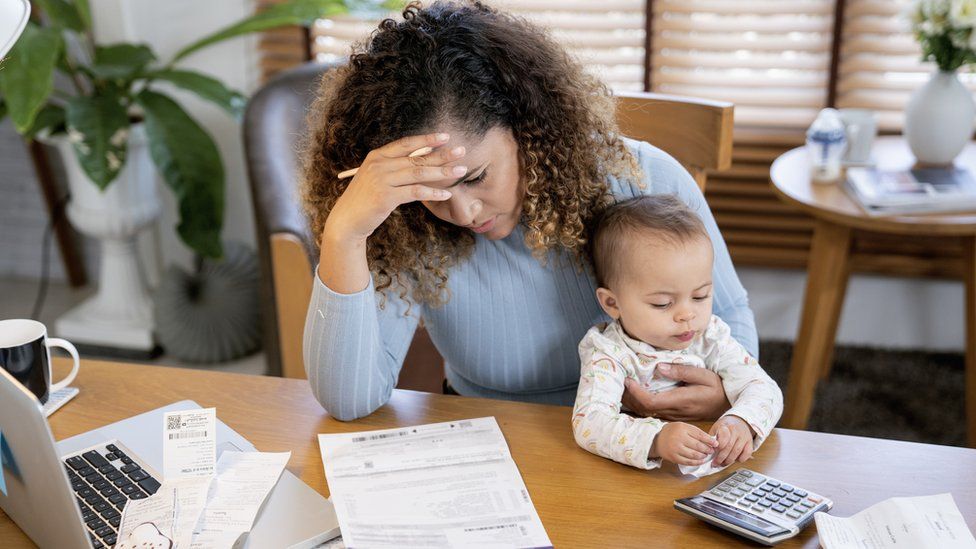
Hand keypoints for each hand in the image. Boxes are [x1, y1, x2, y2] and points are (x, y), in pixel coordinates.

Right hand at [323, 132, 465, 243]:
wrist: (347, 220)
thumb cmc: (365, 199)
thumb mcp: (377, 178)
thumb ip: (394, 168)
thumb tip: (423, 159)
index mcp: (377, 156)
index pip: (406, 143)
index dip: (427, 139)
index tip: (446, 136)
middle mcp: (379, 164)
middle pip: (417, 158)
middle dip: (442, 154)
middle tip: (461, 151)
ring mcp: (381, 180)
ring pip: (419, 173)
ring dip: (442, 172)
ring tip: (460, 171)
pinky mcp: (386, 197)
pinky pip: (416, 192)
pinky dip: (433, 193)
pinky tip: (446, 193)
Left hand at [622, 364, 730, 421]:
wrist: (727, 405)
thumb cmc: (716, 388)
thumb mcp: (704, 375)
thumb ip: (682, 371)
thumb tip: (660, 367)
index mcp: (680, 401)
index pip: (651, 402)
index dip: (636, 393)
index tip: (627, 380)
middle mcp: (674, 412)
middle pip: (644, 409)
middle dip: (629, 397)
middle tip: (619, 381)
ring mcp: (673, 417)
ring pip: (646, 413)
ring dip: (632, 401)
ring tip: (623, 386)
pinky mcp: (672, 417)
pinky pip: (652, 413)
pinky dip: (640, 404)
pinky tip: (634, 395)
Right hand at [649, 422, 718, 465]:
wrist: (656, 439)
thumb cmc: (672, 432)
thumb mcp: (682, 426)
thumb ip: (695, 432)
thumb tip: (710, 440)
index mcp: (682, 428)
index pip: (700, 435)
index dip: (709, 440)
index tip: (715, 443)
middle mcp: (678, 438)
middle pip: (698, 446)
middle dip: (707, 449)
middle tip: (711, 450)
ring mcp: (676, 449)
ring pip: (694, 455)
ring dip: (703, 456)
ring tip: (706, 455)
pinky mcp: (674, 457)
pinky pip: (688, 462)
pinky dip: (697, 462)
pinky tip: (700, 461)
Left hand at [708, 415, 755, 466]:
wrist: (738, 421)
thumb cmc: (724, 427)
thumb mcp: (716, 429)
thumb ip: (712, 439)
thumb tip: (707, 451)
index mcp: (725, 426)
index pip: (723, 437)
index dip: (718, 447)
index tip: (712, 452)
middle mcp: (736, 431)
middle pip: (729, 447)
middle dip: (721, 458)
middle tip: (715, 463)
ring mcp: (744, 436)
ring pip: (737, 451)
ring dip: (729, 460)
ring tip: (722, 464)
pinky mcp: (750, 442)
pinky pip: (747, 453)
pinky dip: (740, 459)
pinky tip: (734, 460)